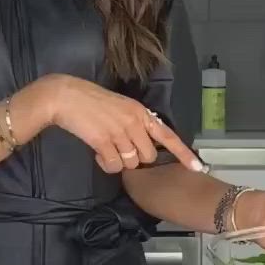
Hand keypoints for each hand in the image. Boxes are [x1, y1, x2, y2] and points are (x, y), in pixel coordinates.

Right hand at [38, 74, 203, 175]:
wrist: (66, 96)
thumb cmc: (91, 100)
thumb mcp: (120, 107)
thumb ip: (134, 123)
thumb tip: (140, 144)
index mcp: (141, 112)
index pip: (168, 136)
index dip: (184, 153)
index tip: (199, 167)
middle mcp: (134, 122)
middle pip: (148, 156)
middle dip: (135, 158)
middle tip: (119, 148)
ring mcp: (119, 132)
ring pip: (131, 162)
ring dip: (118, 161)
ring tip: (105, 148)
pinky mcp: (103, 141)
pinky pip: (113, 165)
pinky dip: (106, 164)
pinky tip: (98, 153)